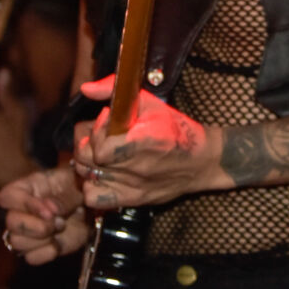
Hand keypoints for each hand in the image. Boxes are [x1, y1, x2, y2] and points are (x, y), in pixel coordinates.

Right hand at [0, 165, 88, 264]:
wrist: (87, 207)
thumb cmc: (76, 189)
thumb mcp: (75, 185)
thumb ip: (64, 196)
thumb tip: (52, 209)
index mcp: (25, 189)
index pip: (6, 196)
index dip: (24, 204)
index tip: (49, 210)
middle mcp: (20, 211)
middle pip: (10, 222)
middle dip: (36, 225)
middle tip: (60, 221)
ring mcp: (26, 232)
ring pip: (16, 242)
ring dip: (42, 239)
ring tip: (61, 227)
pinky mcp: (37, 250)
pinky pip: (31, 258)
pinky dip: (47, 253)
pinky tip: (59, 243)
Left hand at [72, 76, 223, 208]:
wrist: (201, 161)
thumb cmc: (175, 129)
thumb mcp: (150, 102)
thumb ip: (113, 89)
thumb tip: (86, 88)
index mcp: (140, 142)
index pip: (100, 146)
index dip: (98, 130)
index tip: (108, 120)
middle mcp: (134, 168)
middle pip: (87, 160)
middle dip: (89, 144)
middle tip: (102, 137)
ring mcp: (132, 187)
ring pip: (87, 177)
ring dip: (89, 164)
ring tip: (102, 154)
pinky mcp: (132, 199)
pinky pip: (94, 199)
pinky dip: (91, 186)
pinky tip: (103, 175)